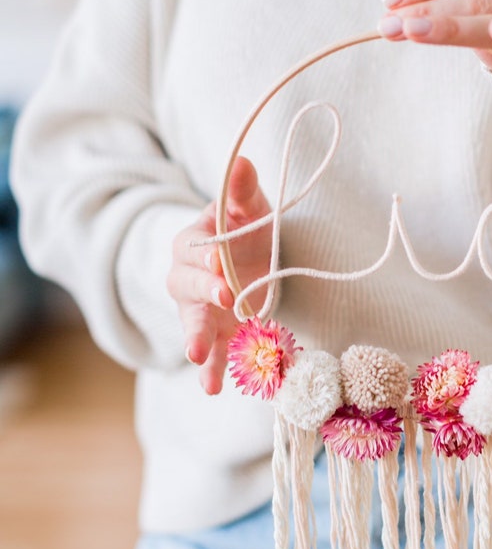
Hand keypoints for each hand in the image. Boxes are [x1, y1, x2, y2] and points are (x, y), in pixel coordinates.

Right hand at [168, 157, 271, 394]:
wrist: (248, 259)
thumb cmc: (244, 227)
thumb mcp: (248, 206)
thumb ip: (242, 190)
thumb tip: (243, 160)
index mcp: (192, 243)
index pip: (191, 248)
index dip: (204, 257)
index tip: (220, 263)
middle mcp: (187, 280)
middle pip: (186, 288)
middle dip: (203, 294)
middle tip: (225, 298)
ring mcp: (199, 312)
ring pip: (192, 326)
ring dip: (196, 341)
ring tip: (199, 358)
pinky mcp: (216, 337)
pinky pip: (211, 355)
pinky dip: (212, 371)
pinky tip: (213, 388)